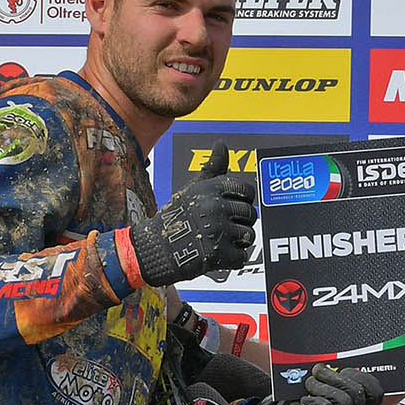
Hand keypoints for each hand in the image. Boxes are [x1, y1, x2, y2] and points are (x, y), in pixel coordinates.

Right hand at [128, 172, 256, 286]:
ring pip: (249, 236)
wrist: (153, 248)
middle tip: (222, 228)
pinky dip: (232, 259)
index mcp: (211, 188)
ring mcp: (217, 230)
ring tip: (219, 240)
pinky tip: (217, 254)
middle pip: (251, 214)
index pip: (247, 190)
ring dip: (238, 242)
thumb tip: (222, 145)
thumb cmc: (176, 217)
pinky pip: (242, 256)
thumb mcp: (193, 188)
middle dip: (241, 223)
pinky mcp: (217, 254)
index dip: (244, 201)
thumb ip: (213, 167)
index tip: (233, 208)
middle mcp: (215, 207)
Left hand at [255, 364, 382, 404]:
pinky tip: (306, 400)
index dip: (362, 376)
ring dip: (323, 387)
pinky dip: (316, 401)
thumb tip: (335, 361)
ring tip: (308, 386)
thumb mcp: (317, 386)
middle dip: (336, 377)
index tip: (342, 369)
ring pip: (345, 402)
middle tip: (317, 372)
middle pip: (358, 394)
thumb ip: (332, 377)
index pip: (375, 393)